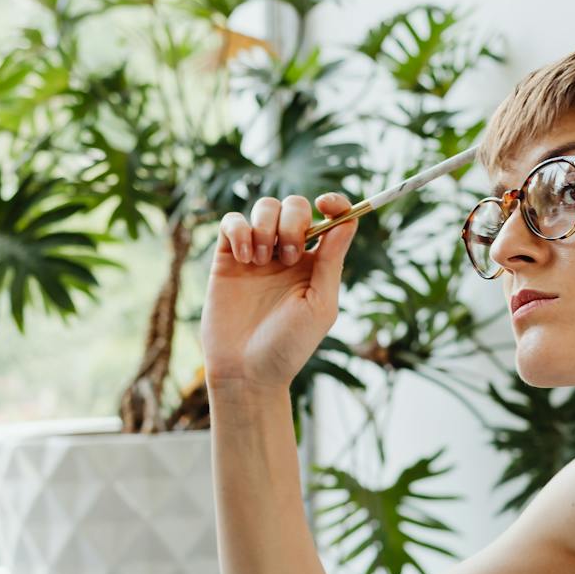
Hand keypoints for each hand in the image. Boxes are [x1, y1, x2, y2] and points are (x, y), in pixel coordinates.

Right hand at [200, 191, 357, 391]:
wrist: (246, 371)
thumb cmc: (288, 346)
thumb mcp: (320, 305)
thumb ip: (331, 262)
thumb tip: (347, 221)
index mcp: (316, 263)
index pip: (330, 218)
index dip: (333, 202)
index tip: (326, 205)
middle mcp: (287, 253)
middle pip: (294, 205)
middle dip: (293, 221)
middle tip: (289, 256)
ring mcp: (257, 254)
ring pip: (264, 207)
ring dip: (266, 226)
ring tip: (261, 261)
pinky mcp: (227, 259)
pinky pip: (232, 223)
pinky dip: (240, 230)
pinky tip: (244, 258)